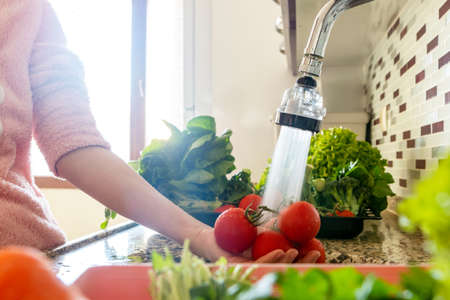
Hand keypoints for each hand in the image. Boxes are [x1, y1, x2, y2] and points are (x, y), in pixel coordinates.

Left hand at [190, 227, 320, 263]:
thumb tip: (296, 217)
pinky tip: (280, 251)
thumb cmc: (236, 234)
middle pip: (285, 270)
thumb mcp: (260, 229)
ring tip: (296, 251)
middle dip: (302, 264)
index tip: (319, 252)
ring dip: (287, 261)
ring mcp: (250, 272)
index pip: (290, 265)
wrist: (212, 236)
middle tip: (315, 255)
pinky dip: (270, 257)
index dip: (305, 260)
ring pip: (273, 269)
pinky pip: (256, 264)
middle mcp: (260, 271)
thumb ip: (276, 228)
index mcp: (267, 263)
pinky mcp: (238, 269)